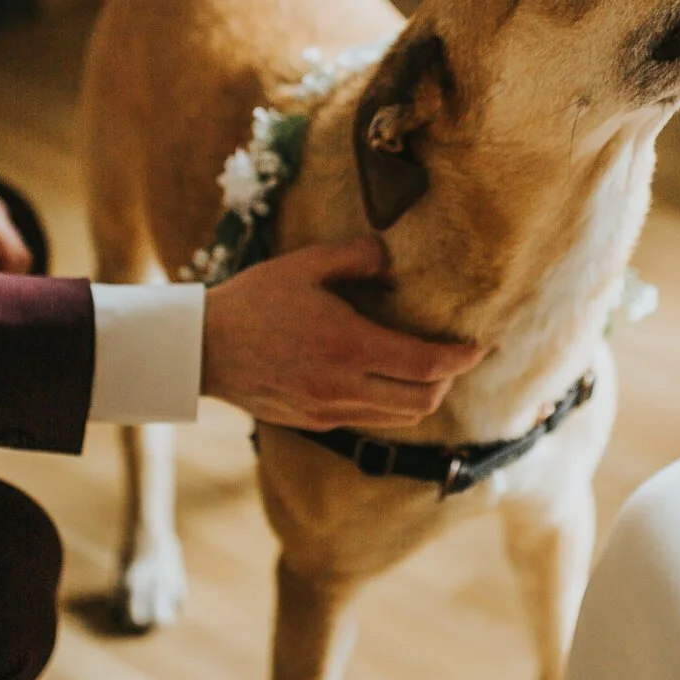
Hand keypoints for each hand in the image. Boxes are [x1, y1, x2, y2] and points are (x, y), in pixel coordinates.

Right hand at [202, 235, 482, 430]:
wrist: (201, 349)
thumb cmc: (253, 300)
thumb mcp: (306, 264)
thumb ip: (358, 256)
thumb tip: (393, 262)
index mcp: (349, 346)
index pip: (428, 365)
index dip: (462, 358)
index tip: (479, 346)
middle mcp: (344, 387)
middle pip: (423, 401)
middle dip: (448, 381)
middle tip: (453, 356)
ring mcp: (329, 411)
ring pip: (399, 417)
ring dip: (421, 396)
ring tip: (423, 368)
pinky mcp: (315, 424)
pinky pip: (370, 421)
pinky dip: (389, 405)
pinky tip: (383, 379)